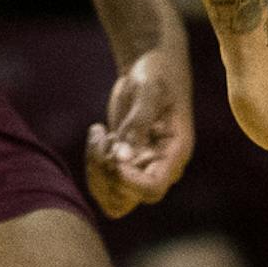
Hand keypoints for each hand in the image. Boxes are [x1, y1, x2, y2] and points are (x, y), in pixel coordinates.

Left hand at [86, 40, 195, 218]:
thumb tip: (123, 156)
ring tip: (99, 135)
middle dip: (106, 172)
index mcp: (174, 152)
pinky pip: (103, 183)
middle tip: (105, 137)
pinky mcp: (124, 163)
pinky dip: (93, 164)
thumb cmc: (155, 74)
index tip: (112, 155)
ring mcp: (141, 168)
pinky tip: (98, 132)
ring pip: (113, 198)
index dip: (128, 181)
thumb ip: (138, 121)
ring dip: (96, 172)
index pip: (153, 188)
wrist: (150, 68)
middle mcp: (160, 167)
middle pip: (129, 198)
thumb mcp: (149, 90)